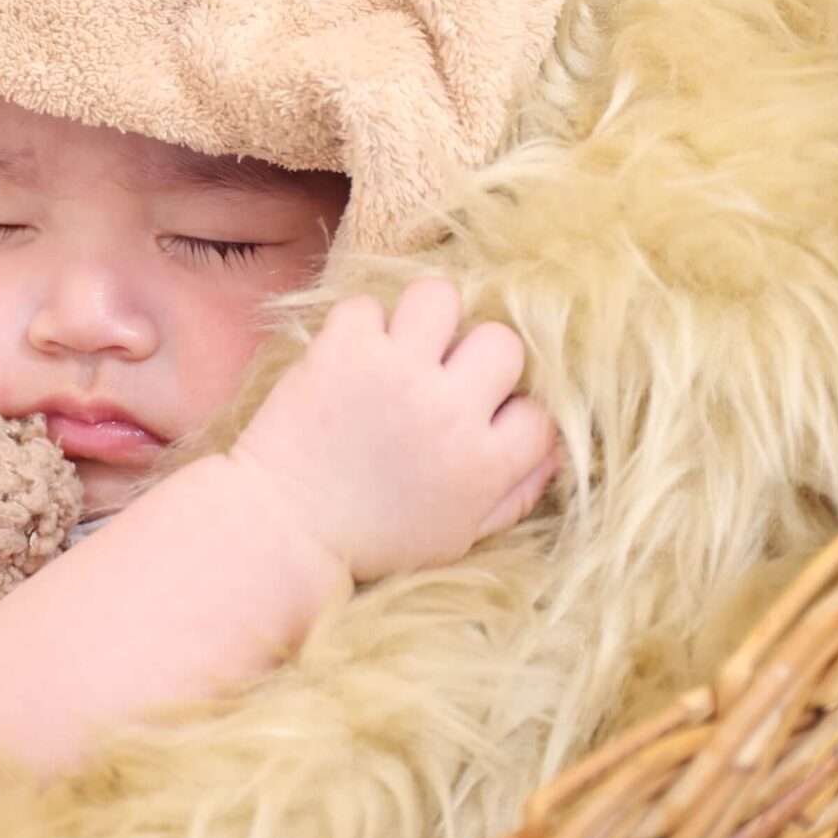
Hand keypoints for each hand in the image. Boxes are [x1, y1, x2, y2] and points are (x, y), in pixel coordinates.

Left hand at [228, 277, 560, 583]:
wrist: (281, 531)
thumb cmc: (371, 539)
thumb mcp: (454, 537)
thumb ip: (512, 497)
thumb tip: (556, 452)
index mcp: (482, 465)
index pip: (538, 411)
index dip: (511, 412)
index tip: (480, 421)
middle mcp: (448, 412)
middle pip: (502, 342)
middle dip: (475, 358)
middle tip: (442, 377)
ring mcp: (395, 375)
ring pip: (441, 298)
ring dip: (424, 320)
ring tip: (402, 348)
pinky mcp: (343, 352)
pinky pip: (368, 305)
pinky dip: (358, 328)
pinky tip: (350, 359)